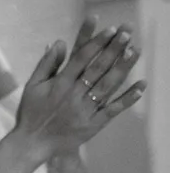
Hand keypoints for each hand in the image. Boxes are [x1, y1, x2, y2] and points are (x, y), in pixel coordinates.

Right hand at [13, 20, 144, 161]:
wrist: (33, 143)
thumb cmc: (31, 112)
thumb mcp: (32, 85)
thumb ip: (46, 63)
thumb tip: (58, 42)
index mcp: (59, 83)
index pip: (81, 58)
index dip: (97, 43)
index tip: (110, 30)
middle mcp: (74, 94)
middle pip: (97, 68)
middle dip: (113, 49)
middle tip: (128, 33)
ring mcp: (85, 109)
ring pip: (108, 86)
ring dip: (123, 68)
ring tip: (135, 51)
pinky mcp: (93, 124)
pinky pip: (113, 109)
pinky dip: (128, 98)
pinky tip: (141, 85)